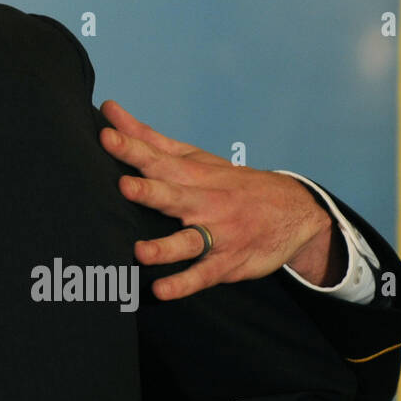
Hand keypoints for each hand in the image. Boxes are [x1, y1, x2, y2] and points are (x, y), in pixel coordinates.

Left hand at [97, 99, 341, 300]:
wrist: (294, 210)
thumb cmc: (227, 181)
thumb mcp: (192, 156)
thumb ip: (147, 138)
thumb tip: (109, 110)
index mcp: (191, 174)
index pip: (157, 158)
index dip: (131, 149)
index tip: (106, 136)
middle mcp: (204, 202)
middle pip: (173, 196)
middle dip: (149, 192)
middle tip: (124, 186)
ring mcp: (218, 234)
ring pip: (189, 241)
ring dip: (165, 247)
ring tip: (140, 252)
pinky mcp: (227, 263)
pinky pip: (203, 275)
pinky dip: (184, 284)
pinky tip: (161, 290)